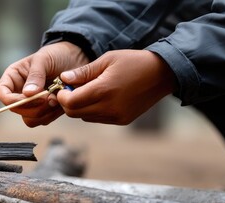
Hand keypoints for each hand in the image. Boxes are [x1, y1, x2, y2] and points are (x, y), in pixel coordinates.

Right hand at [0, 41, 89, 126]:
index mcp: (13, 78)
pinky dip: (52, 114)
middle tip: (50, 97)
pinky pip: (43, 120)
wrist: (75, 60)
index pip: (2, 94)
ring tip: (56, 98)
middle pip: (16, 110)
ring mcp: (31, 103)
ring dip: (44, 112)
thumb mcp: (44, 59)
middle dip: (33, 107)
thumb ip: (35, 75)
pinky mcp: (44, 110)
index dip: (13, 100)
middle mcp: (19, 92)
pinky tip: (60, 102)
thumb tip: (27, 94)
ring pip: (29, 119)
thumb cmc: (56, 55)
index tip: (31, 97)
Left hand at [56, 50, 175, 124]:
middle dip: (68, 102)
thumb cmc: (133, 62)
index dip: (62, 95)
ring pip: (85, 117)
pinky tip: (100, 97)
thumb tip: (63, 77)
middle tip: (70, 89)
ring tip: (87, 90)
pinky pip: (98, 119)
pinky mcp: (122, 120)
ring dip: (80, 106)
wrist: (162, 74)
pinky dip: (92, 110)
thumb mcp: (107, 60)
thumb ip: (83, 72)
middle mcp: (109, 107)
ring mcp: (116, 116)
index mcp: (103, 90)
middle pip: (74, 113)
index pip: (70, 102)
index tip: (63, 86)